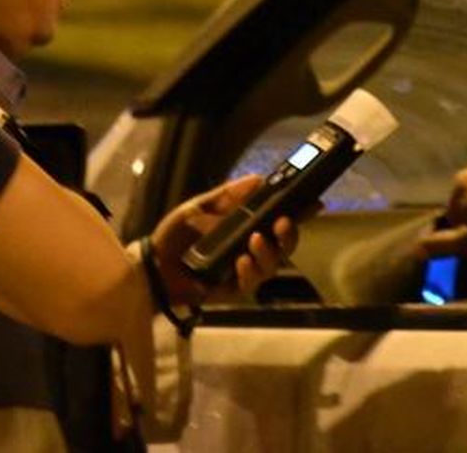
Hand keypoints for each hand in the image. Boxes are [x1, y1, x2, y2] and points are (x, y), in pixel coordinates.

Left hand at [149, 174, 298, 304]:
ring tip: (255, 239)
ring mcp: (243, 271)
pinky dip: (248, 271)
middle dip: (289, 235)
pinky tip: (242, 262)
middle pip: (283, 246)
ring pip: (270, 266)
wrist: (152, 264)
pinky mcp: (232, 290)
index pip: (277, 220)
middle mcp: (249, 249)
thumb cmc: (176, 234)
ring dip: (267, 252)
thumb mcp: (199, 208)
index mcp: (245, 227)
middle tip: (283, 222)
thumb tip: (257, 177)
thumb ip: (226, 195)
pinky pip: (249, 283)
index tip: (314, 203)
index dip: (299, 213)